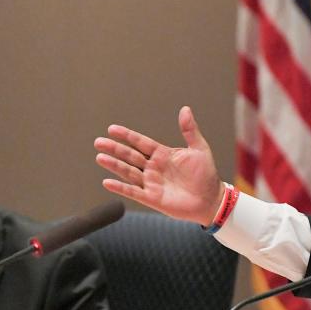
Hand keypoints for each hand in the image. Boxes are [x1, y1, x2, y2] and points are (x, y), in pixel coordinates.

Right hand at [95, 106, 224, 224]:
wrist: (211, 200)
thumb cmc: (206, 174)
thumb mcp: (199, 149)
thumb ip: (190, 130)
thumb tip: (185, 109)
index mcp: (162, 154)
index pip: (140, 142)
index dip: (126, 136)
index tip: (112, 129)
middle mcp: (153, 167)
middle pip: (130, 156)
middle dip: (114, 149)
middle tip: (99, 142)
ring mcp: (151, 183)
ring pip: (128, 172)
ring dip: (114, 165)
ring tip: (100, 157)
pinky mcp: (152, 198)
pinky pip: (133, 191)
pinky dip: (120, 187)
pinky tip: (107, 181)